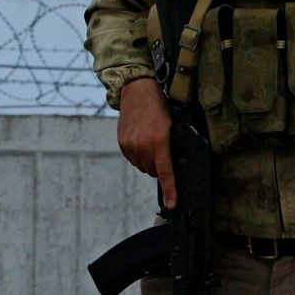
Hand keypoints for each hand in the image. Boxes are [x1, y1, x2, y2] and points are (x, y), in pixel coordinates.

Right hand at [117, 77, 176, 206]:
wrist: (138, 91)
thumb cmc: (159, 107)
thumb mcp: (171, 126)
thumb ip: (170, 147)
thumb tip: (171, 167)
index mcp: (159, 142)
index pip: (166, 173)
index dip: (170, 191)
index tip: (172, 204)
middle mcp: (143, 146)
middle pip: (153, 171)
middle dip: (158, 166)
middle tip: (161, 149)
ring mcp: (131, 145)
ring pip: (142, 166)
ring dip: (147, 160)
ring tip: (149, 141)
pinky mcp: (122, 143)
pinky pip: (133, 159)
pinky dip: (138, 154)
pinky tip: (140, 140)